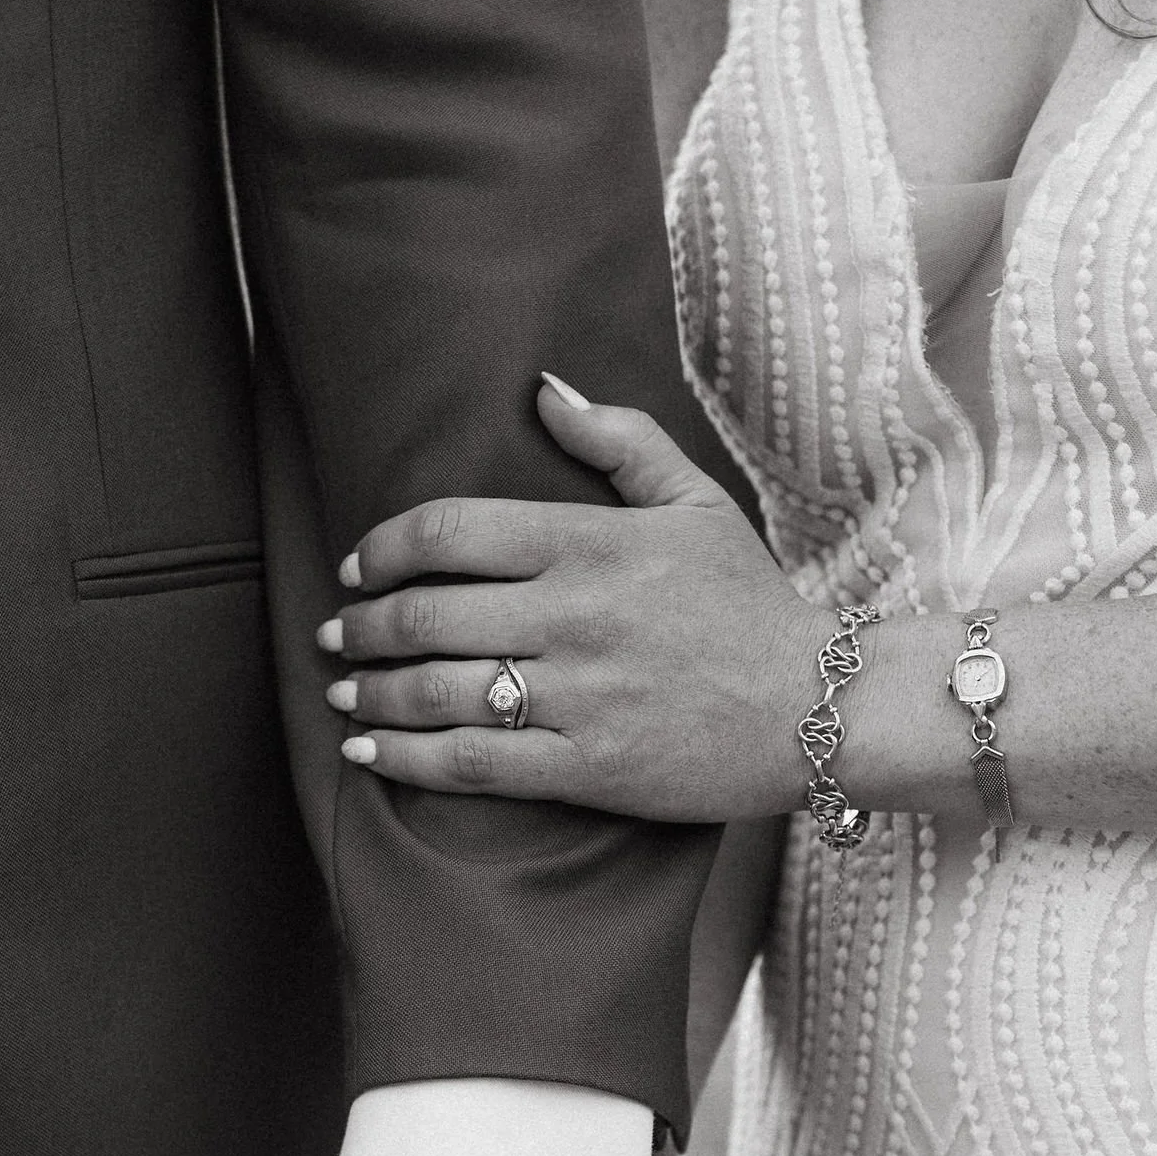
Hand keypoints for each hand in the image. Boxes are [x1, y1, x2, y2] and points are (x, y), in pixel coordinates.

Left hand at [317, 377, 835, 822]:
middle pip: (426, 613)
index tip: (357, 566)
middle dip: (361, 625)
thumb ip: (618, 439)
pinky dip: (404, 757)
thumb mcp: (695, 503)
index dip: (383, 548)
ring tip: (343, 688)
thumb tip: (543, 389)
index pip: (450, 531)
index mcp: (589, 543)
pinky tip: (365, 750)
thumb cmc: (749, 604)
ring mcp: (578, 695)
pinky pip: (471, 764)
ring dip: (370, 691)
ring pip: (437, 690)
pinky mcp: (586, 767)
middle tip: (337, 633)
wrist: (819, 707)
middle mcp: (572, 616)